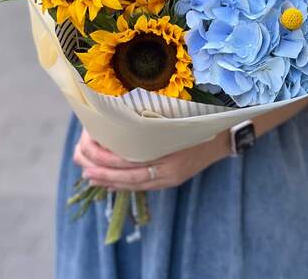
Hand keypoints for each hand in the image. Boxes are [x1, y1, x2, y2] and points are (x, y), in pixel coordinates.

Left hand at [73, 128, 230, 190]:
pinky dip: (124, 185)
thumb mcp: (175, 120)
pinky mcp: (171, 180)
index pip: (132, 162)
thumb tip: (119, 120)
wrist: (223, 136)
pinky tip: (110, 183)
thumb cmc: (198, 122)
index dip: (109, 160)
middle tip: (84, 168)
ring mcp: (170, 178)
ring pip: (134, 185)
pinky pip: (143, 186)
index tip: (89, 152)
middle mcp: (168, 171)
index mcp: (168, 154)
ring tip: (90, 177)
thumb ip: (151, 125)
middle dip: (104, 173)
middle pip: (130, 177)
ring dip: (110, 181)